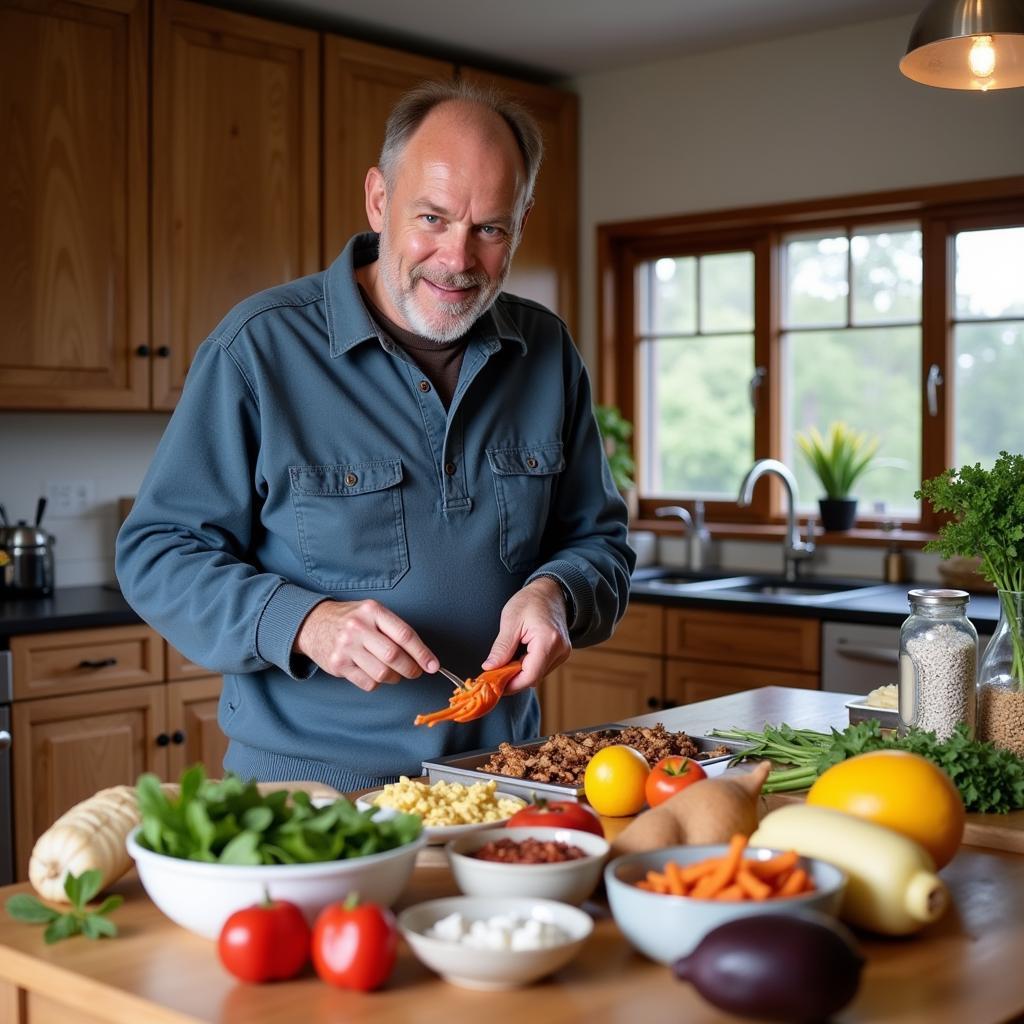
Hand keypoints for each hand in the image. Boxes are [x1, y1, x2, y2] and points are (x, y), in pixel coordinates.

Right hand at [295, 600, 438, 691]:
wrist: (313, 623)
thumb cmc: (352, 619)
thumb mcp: (372, 613)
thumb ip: (394, 629)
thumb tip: (423, 656)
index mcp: (373, 611)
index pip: (404, 635)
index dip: (422, 653)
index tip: (433, 665)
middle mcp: (358, 627)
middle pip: (394, 656)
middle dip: (411, 669)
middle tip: (415, 672)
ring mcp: (346, 647)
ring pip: (382, 673)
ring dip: (395, 678)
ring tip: (394, 672)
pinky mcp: (338, 665)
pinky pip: (368, 683)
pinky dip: (377, 682)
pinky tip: (374, 673)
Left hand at [481, 578, 570, 693]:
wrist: (550, 591)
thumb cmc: (531, 601)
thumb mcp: (510, 620)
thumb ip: (501, 647)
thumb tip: (489, 667)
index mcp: (548, 640)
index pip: (530, 675)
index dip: (510, 684)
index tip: (493, 685)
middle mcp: (560, 650)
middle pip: (533, 678)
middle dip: (512, 679)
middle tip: (493, 674)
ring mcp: (563, 653)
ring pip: (537, 675)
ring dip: (519, 673)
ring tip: (505, 661)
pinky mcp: (561, 654)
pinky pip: (542, 668)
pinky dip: (527, 667)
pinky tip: (518, 657)